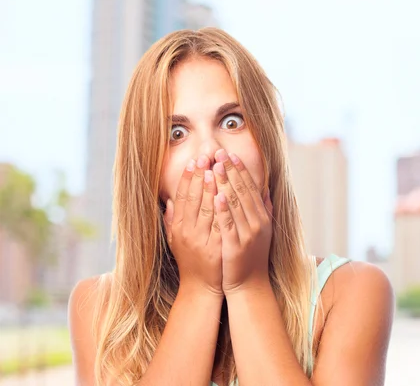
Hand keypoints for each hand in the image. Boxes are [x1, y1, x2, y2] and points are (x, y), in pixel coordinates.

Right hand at [163, 155, 222, 295]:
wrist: (202, 287)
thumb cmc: (191, 261)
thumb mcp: (176, 240)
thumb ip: (172, 220)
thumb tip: (169, 200)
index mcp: (178, 227)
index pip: (182, 197)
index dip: (187, 178)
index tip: (193, 161)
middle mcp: (187, 232)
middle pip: (194, 199)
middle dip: (200, 176)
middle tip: (205, 157)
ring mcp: (201, 240)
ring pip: (206, 208)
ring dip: (211, 187)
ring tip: (215, 168)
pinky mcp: (216, 247)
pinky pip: (220, 224)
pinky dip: (222, 208)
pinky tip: (225, 194)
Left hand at [213, 149, 272, 294]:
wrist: (249, 284)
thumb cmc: (252, 257)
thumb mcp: (262, 231)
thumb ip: (265, 209)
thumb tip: (266, 189)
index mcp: (263, 217)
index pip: (251, 188)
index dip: (241, 171)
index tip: (231, 155)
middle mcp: (258, 223)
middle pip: (243, 191)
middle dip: (231, 171)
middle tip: (219, 153)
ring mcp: (248, 234)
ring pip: (235, 204)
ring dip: (225, 183)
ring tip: (215, 166)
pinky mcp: (236, 246)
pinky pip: (229, 223)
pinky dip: (223, 209)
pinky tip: (216, 195)